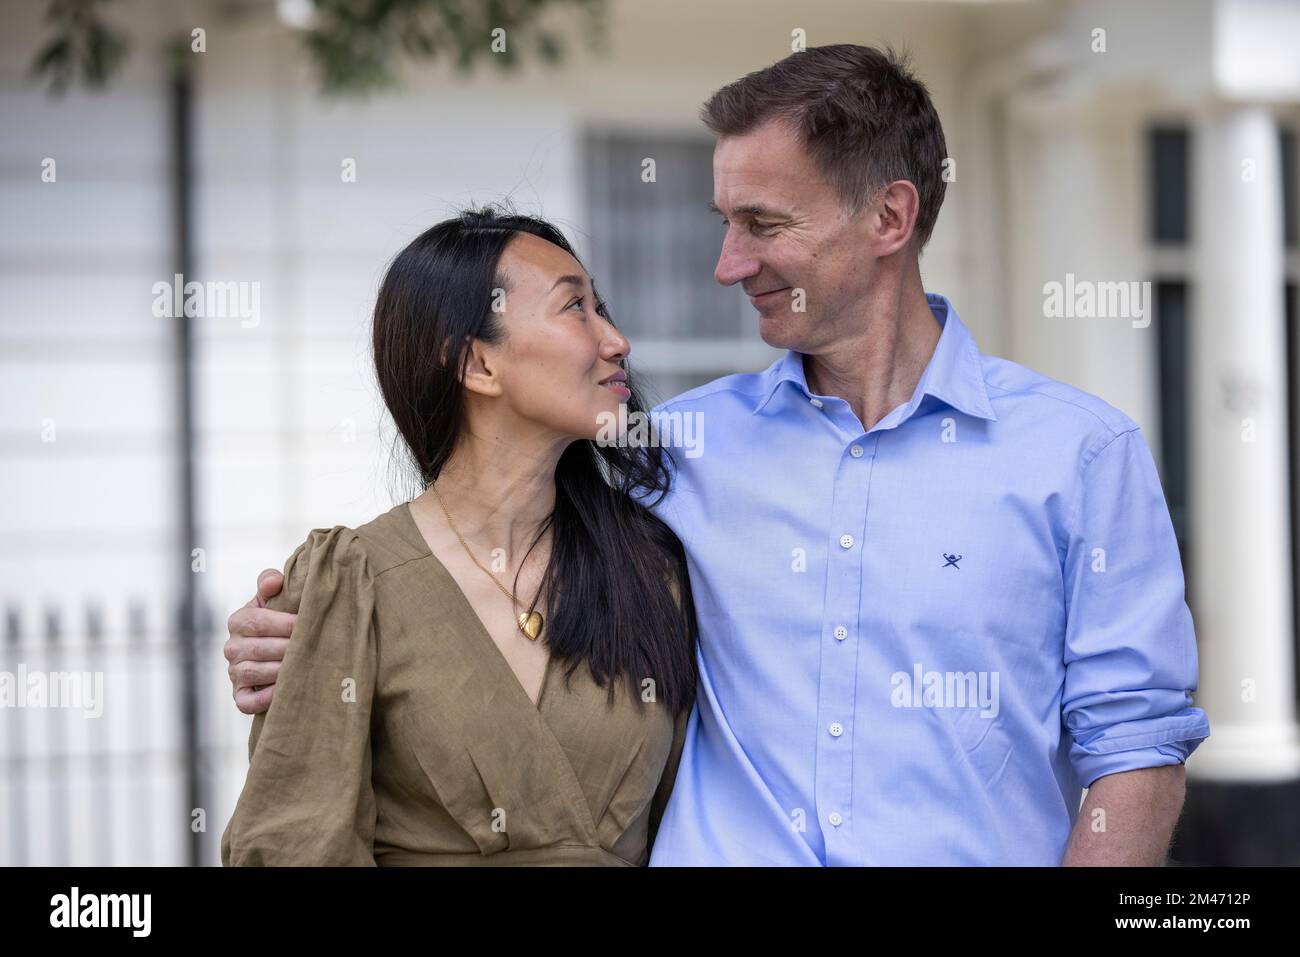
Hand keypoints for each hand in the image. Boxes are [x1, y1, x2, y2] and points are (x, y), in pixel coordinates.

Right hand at [224, 568, 295, 714]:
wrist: (279, 647)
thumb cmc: (280, 618)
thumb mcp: (274, 597)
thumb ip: (270, 582)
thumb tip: (274, 582)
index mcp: (238, 620)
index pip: (258, 621)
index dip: (285, 623)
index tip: (307, 623)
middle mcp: (231, 647)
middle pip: (259, 648)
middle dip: (288, 647)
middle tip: (314, 646)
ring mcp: (234, 673)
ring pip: (254, 673)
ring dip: (281, 671)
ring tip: (305, 666)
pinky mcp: (240, 696)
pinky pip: (247, 702)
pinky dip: (264, 699)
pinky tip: (284, 691)